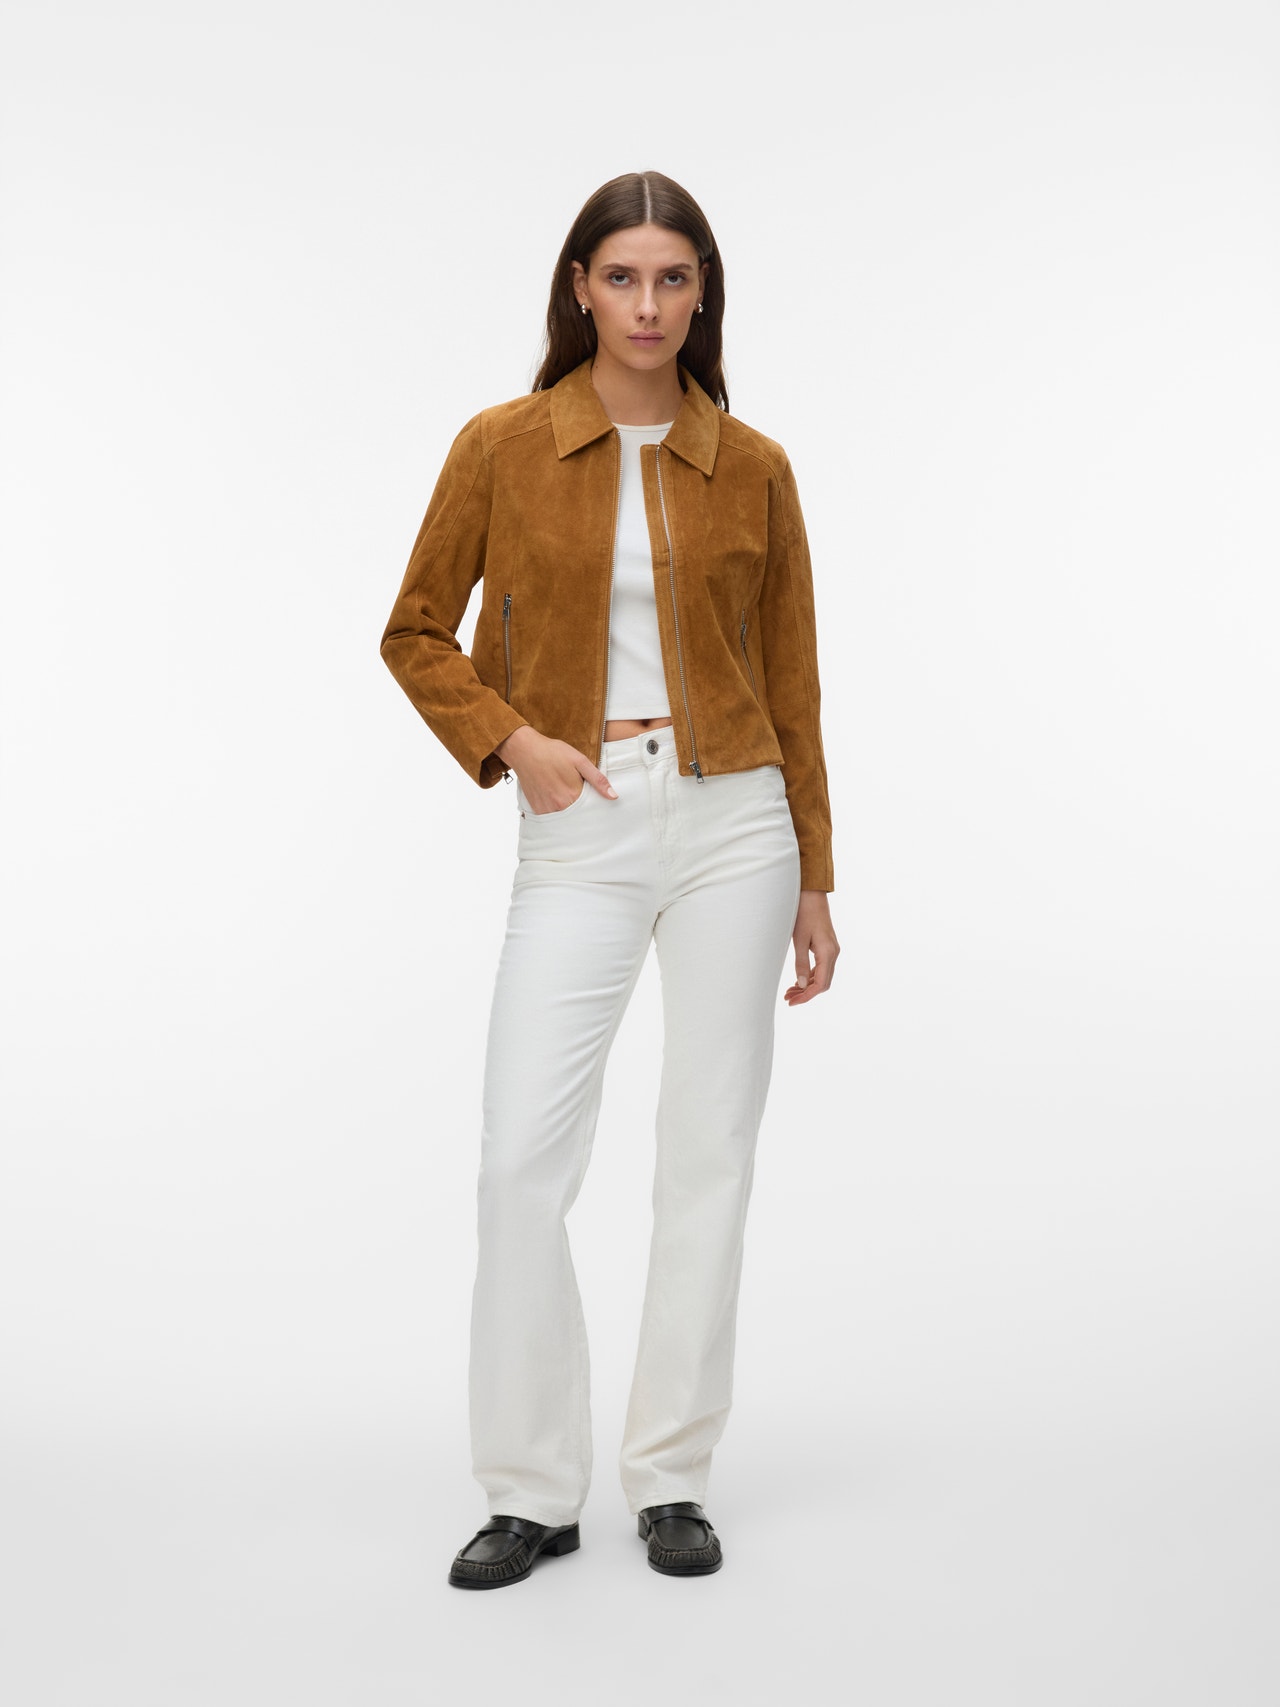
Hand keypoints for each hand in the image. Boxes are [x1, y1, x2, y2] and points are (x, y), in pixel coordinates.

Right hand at [494, 726, 616, 814]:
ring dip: (569, 813)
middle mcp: (559, 806)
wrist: (525, 750)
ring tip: (566, 797)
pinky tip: (556, 800)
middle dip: (583, 812)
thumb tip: (613, 796)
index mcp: (573, 795)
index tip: (596, 802)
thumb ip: (597, 780)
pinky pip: (551, 818)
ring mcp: (546, 809)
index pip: (591, 810)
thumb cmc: (553, 752)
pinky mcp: (536, 809)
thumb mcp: (579, 761)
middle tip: (579, 796)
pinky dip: (556, 813)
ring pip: (565, 819)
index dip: (595, 806)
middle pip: (578, 817)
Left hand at [784, 890, 839, 1005]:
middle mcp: (833, 953)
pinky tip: (799, 980)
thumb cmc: (803, 913)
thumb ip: (801, 964)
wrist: (812, 894)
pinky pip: (822, 968)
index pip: (820, 984)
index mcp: (828, 953)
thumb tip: (802, 985)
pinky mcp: (827, 947)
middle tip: (788, 999)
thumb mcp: (799, 940)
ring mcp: (832, 950)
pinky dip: (811, 977)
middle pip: (823, 983)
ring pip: (823, 976)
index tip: (792, 1002)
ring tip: (790, 992)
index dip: (806, 996)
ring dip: (808, 986)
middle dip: (806, 994)